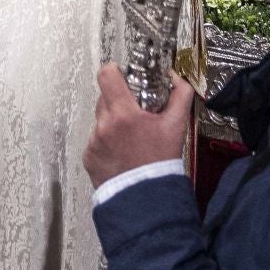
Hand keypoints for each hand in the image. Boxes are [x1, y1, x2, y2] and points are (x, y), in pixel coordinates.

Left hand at [82, 64, 193, 189]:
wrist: (146, 199)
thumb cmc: (161, 162)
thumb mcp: (177, 126)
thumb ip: (180, 95)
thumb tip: (175, 77)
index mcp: (123, 114)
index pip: (106, 75)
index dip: (114, 71)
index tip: (124, 77)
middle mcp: (104, 126)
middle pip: (104, 98)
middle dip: (118, 101)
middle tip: (134, 113)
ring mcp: (94, 142)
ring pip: (100, 120)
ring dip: (113, 123)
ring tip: (130, 139)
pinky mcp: (88, 157)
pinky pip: (95, 140)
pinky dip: (107, 142)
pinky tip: (122, 153)